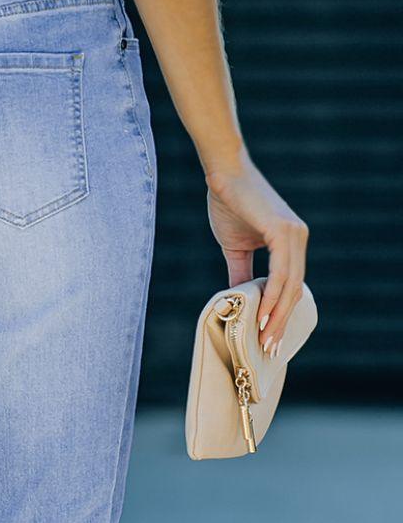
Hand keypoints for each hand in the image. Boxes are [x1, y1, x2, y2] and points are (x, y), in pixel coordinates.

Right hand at [206, 155, 308, 356]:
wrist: (223, 174)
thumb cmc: (228, 203)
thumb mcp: (235, 247)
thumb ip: (241, 273)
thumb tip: (239, 299)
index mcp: (290, 242)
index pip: (290, 285)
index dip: (281, 313)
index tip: (269, 337)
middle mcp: (298, 238)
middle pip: (294, 290)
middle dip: (281, 322)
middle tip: (269, 348)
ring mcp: (294, 234)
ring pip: (290, 285)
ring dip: (277, 315)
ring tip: (264, 338)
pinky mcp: (283, 231)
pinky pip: (280, 272)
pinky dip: (272, 296)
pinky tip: (262, 314)